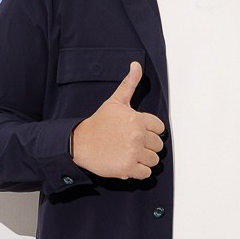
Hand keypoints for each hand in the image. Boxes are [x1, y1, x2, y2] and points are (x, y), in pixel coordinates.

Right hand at [69, 62, 165, 179]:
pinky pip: (146, 173)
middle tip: (131, 144)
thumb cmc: (98, 123)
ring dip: (144, 160)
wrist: (80, 142)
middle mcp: (137, 135)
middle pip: (158, 146)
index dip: (150, 131)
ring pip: (154, 160)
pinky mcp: (127, 167)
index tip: (138, 133)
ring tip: (130, 154)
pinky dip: (139, 171)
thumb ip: (129, 84)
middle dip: (147, 146)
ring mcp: (133, 152)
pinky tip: (128, 164)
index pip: (160, 128)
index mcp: (138, 119)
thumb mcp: (115, 101)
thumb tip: (136, 65)